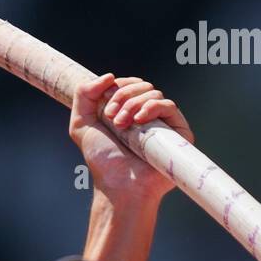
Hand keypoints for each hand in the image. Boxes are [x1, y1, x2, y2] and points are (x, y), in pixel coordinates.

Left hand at [69, 73, 193, 202]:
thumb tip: (109, 76)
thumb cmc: (103, 159)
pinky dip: (152, 107)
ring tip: (122, 124)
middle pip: (141, 85)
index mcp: (128, 111)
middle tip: (112, 118)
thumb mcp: (81, 124)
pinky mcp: (178, 132)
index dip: (117, 87)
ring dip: (133, 104)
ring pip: (153, 93)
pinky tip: (138, 120)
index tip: (105, 109)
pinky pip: (169, 106)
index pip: (128, 84)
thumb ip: (84, 94)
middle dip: (123, 96)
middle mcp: (147, 115)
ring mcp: (163, 123)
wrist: (119, 184)